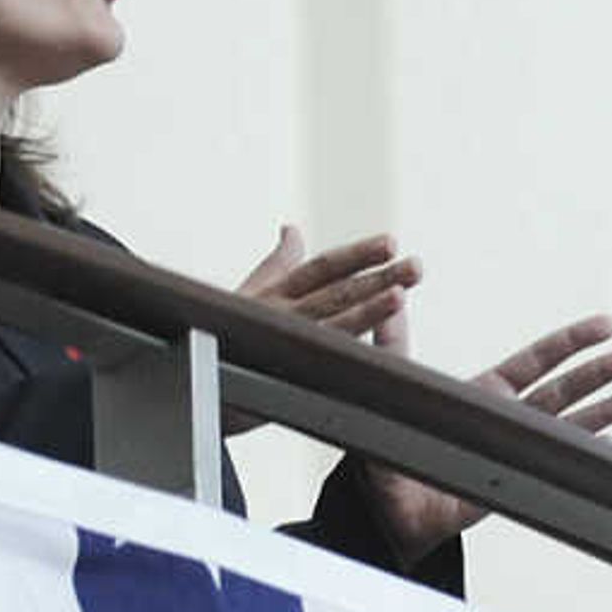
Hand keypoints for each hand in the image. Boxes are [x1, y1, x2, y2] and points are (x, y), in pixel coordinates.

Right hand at [230, 227, 419, 430]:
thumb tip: (292, 230)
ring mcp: (280, 341)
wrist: (195, 381)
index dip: (358, 255)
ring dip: (367, 310)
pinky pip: (319, 363)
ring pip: (331, 323)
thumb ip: (278, 262)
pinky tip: (373, 351)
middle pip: (336, 291)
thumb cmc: (222, 333)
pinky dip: (345, 354)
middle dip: (377, 277)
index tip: (392, 242)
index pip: (324, 268)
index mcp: (277, 292)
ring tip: (400, 295)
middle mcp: (280, 312)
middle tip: (416, 265)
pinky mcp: (281, 372)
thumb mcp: (250, 292)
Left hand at [363, 305, 611, 559]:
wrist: (390, 509)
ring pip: (570, 427)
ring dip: (606, 411)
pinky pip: (555, 468)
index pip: (539, 360)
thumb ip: (394, 342)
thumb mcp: (393, 387)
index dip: (573, 341)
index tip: (607, 325)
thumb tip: (392, 295)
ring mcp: (517, 451)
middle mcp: (510, 419)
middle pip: (566, 388)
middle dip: (603, 371)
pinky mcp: (513, 483)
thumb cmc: (390, 449)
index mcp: (488, 392)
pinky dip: (586, 458)